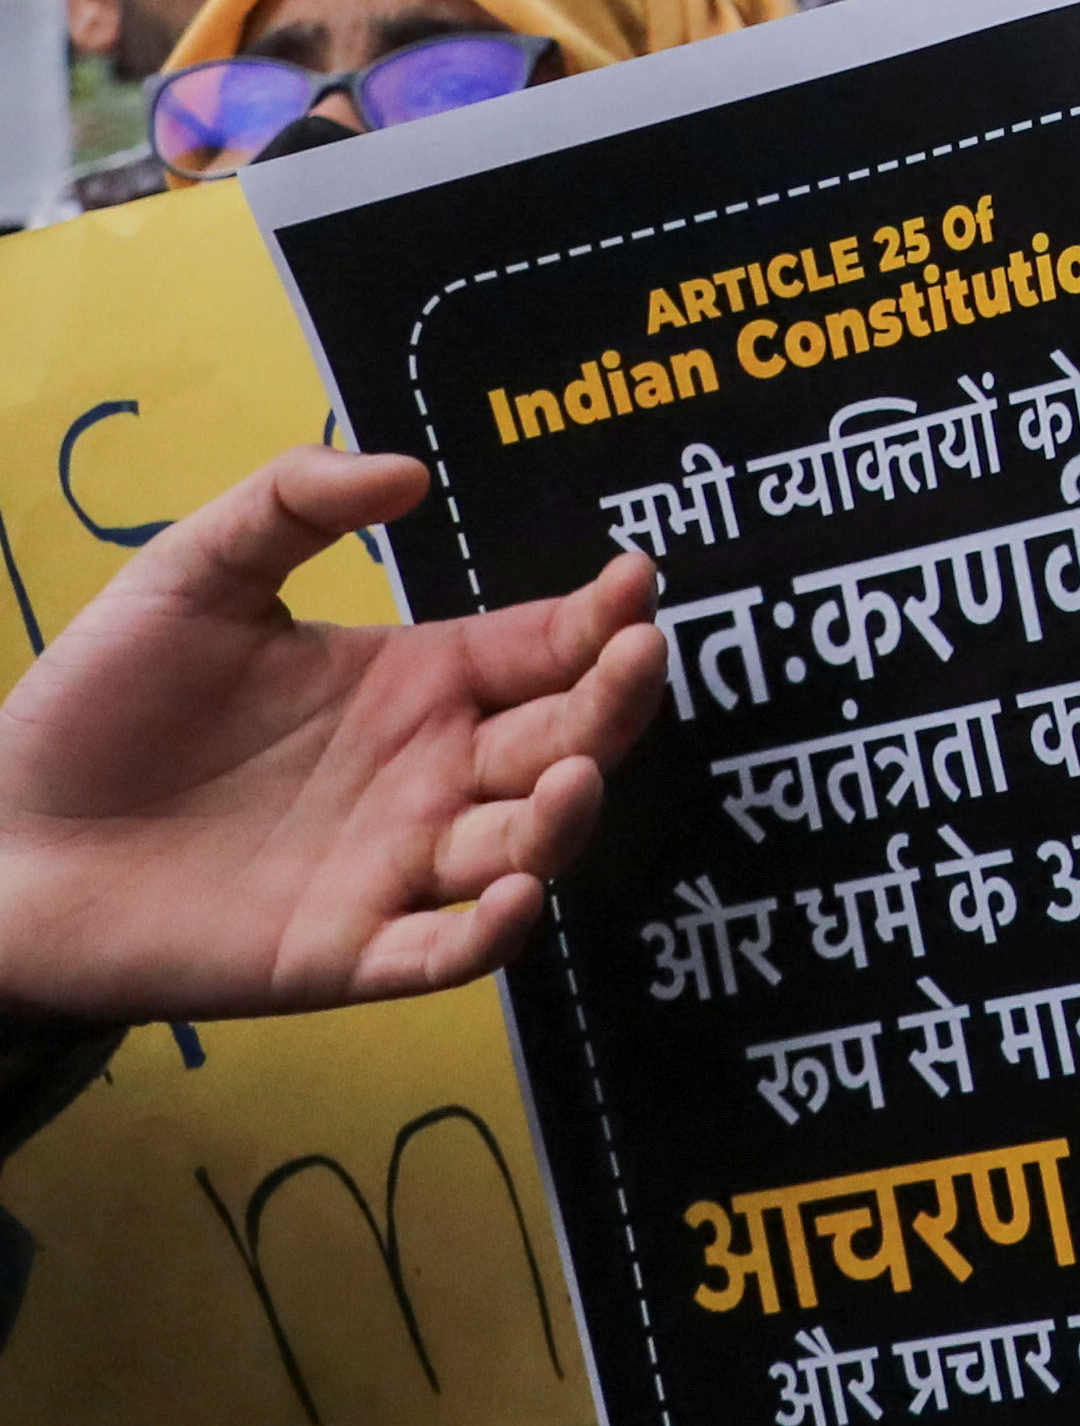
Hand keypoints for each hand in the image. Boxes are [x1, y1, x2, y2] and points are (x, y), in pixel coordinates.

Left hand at [0, 449, 659, 1019]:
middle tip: (636, 656)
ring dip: (567, 817)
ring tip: (574, 774)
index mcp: (414, 683)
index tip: (636, 580)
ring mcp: (394, 866)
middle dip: (615, 700)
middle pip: (563, 739)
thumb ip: (292, 505)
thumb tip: (413, 471)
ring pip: (525, 847)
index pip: (544, 647)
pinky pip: (442, 954)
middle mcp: (428, 773)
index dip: (601, 617)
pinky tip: (511, 898)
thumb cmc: (97, 705)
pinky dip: (491, 935)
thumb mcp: (190, 574)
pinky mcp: (343, 952)